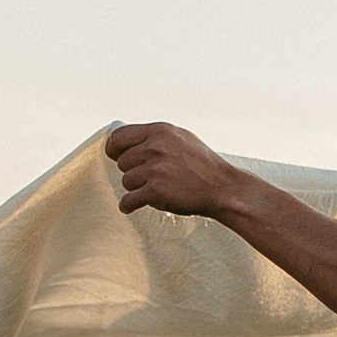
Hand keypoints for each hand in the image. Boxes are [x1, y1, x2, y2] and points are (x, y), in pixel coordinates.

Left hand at [106, 122, 246, 220]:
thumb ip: (154, 137)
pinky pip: (128, 200)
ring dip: (137, 189)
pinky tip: (133, 206)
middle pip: (122, 163)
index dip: (113, 149)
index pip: (119, 137)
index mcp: (160, 131)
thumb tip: (124, 141)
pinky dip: (128, 206)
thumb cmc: (202, 165)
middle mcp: (156, 147)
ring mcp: (156, 169)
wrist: (223, 188)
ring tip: (157, 188)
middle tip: (152, 178)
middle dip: (133, 172)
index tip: (115, 157)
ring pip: (126, 182)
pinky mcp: (156, 191)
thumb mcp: (181, 138)